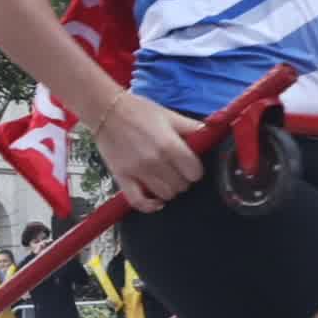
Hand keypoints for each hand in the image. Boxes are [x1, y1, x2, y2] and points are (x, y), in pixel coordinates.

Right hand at [94, 88, 203, 213]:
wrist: (106, 110)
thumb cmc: (139, 111)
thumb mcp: (169, 115)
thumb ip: (191, 127)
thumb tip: (210, 134)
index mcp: (169, 145)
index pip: (194, 172)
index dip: (195, 170)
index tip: (191, 165)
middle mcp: (155, 161)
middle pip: (181, 186)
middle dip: (183, 179)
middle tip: (177, 169)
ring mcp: (138, 171)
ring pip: (165, 195)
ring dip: (169, 189)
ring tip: (165, 178)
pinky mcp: (122, 177)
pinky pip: (138, 202)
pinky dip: (150, 206)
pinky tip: (156, 201)